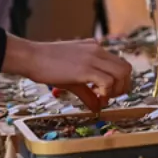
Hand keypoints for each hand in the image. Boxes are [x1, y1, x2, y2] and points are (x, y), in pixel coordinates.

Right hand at [1, 35, 131, 112]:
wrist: (31, 56)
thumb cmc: (46, 64)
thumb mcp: (71, 76)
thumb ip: (87, 91)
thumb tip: (97, 108)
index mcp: (94, 48)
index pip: (120, 63)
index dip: (120, 81)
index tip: (109, 93)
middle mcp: (97, 50)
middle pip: (126, 68)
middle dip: (123, 87)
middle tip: (109, 97)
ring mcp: (92, 57)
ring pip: (121, 73)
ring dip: (116, 90)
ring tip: (102, 98)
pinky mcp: (85, 68)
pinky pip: (108, 82)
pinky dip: (106, 93)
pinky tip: (96, 98)